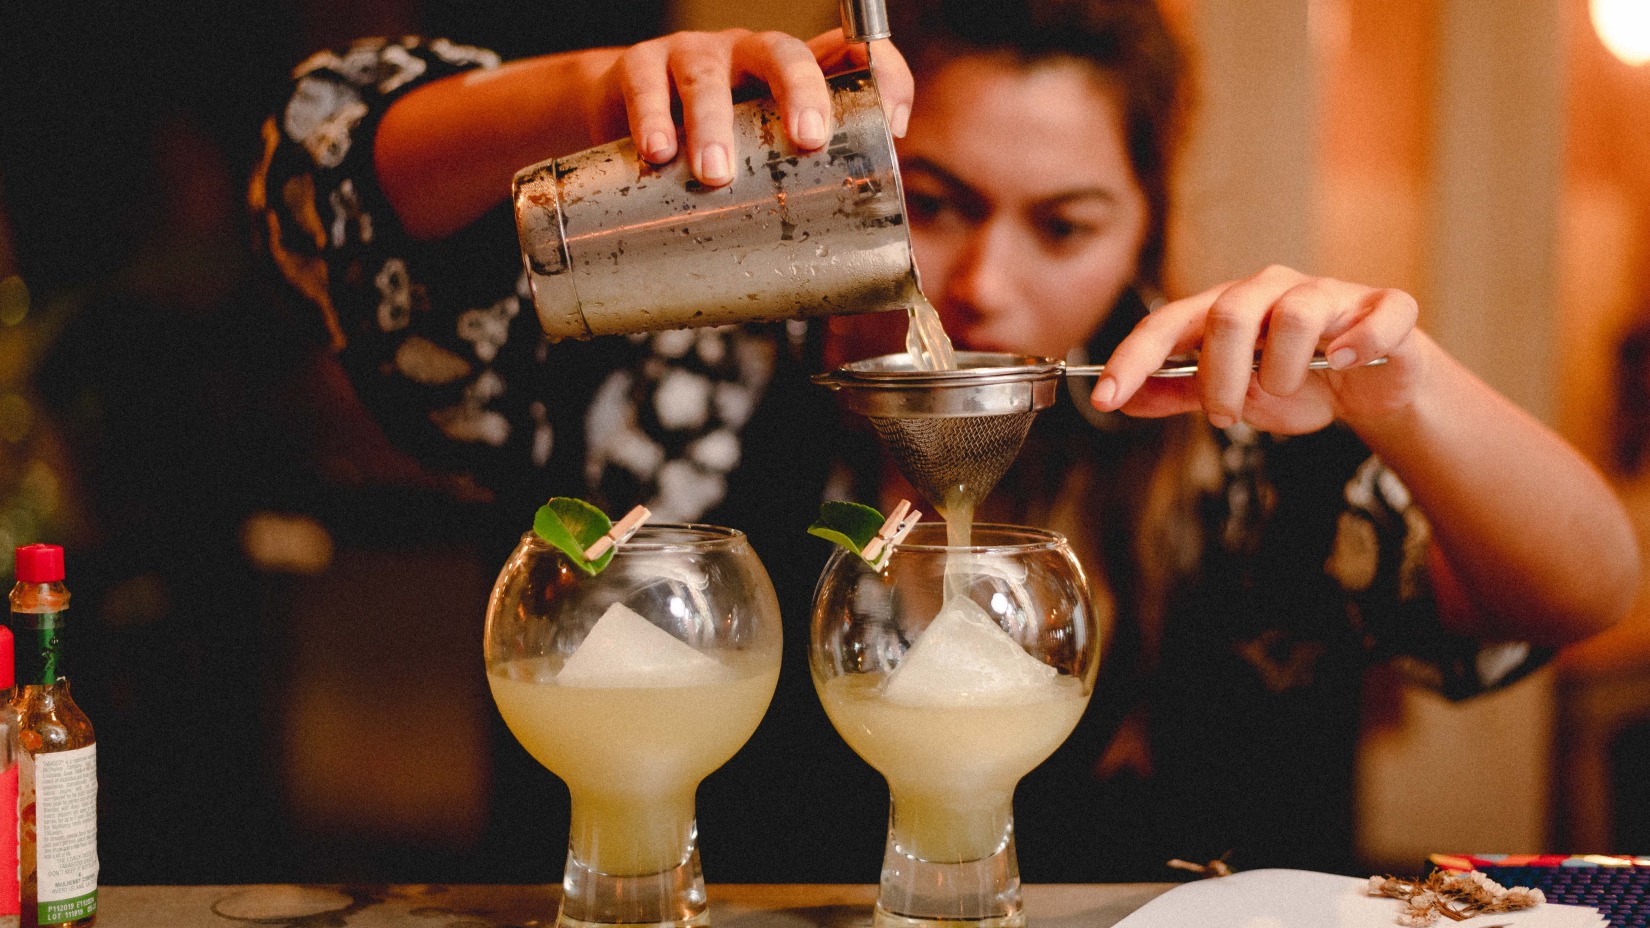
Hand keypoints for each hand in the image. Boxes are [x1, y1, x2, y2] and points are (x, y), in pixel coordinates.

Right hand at [591, 28, 913, 186]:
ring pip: (708, 77)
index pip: (846, 55)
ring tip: (714, 174)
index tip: (894, 122)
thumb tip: (850, 257)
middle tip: (807, 141)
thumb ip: (801, 190)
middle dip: (801, 93)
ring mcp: (694, 55)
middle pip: (784, 53)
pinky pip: (646, 83)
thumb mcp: (760, 160)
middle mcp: (747, 55)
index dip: (880, 74)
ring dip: (713, 124)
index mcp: (787, 76)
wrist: (617, 118)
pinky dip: (652, 117)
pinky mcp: (640, 66)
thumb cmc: (706, 146)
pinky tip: (657, 152)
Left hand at [1089, 265, 1421, 432]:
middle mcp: (1272, 291)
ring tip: (1286, 391)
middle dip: (1218, 376)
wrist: (1369, 387)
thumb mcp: (1231, 394)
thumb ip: (1177, 392)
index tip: (1105, 398)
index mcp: (1226, 308)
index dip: (1134, 359)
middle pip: (1229, 315)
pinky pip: (1377, 316)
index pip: (1167, 323)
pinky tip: (1345, 362)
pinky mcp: (1384, 309)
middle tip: (1225, 416)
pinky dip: (1360, 342)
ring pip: (1296, 313)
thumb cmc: (1294, 382)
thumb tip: (1121, 399)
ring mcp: (1329, 296)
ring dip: (1284, 368)